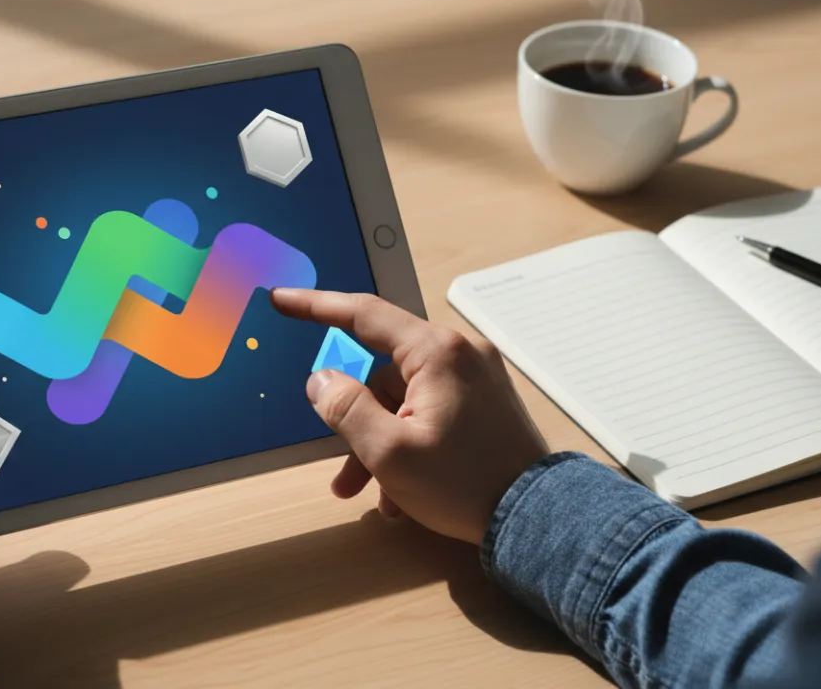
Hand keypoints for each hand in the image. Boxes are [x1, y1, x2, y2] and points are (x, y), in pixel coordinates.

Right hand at [271, 289, 548, 544]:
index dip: (316, 306)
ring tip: (370, 492)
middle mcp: (459, 353)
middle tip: (341, 466)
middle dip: (355, 419)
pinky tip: (403, 494)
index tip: (282, 300)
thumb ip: (345, 408)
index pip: (363, 314)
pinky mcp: (484, 403)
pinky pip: (429, 412)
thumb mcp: (389, 452)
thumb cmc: (463, 484)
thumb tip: (321, 380)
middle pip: (381, 372)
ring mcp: (475, 378)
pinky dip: (409, 444)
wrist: (538, 519)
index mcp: (436, 352)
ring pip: (403, 399)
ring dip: (379, 442)